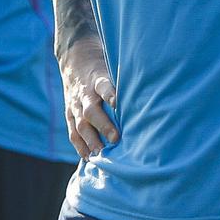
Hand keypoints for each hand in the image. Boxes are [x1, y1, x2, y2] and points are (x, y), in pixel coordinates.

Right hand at [60, 37, 118, 158]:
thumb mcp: (112, 68)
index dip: (110, 94)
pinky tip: (88, 157)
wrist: (75, 61)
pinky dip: (80, 146)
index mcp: (98, 80)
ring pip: (80, 124)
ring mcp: (74, 105)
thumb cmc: (102, 70)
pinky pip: (73, 132)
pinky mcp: (69, 115)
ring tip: (101, 154)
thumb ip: (124, 83)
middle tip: (116, 138)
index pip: (103, 86)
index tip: (118, 103)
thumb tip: (150, 97)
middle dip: (103, 125)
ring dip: (91, 140)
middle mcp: (85, 94)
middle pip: (91, 111)